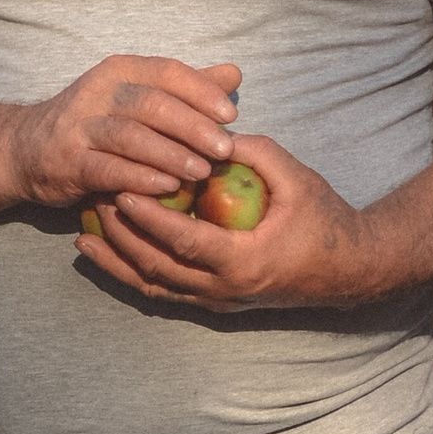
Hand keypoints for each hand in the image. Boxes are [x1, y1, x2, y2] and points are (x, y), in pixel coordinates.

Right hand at [5, 54, 242, 210]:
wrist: (24, 149)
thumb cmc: (94, 124)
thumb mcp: (136, 98)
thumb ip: (184, 88)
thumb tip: (233, 74)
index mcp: (120, 71)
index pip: (167, 73)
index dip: (201, 92)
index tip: (231, 115)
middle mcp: (99, 93)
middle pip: (153, 104)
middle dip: (193, 127)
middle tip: (225, 149)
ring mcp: (80, 127)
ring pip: (131, 136)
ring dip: (170, 154)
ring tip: (202, 171)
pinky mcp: (68, 162)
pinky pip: (107, 169)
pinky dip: (139, 177)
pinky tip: (167, 187)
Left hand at [77, 132, 385, 312]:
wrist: (349, 268)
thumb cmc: (325, 220)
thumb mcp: (295, 179)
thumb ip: (253, 153)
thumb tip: (209, 131)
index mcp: (244, 261)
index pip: (182, 241)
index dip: (148, 218)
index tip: (120, 191)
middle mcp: (225, 289)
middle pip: (156, 269)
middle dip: (120, 237)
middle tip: (93, 203)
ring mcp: (218, 301)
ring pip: (153, 288)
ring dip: (117, 263)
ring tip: (83, 237)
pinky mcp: (215, 303)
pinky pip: (165, 293)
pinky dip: (134, 275)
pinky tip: (111, 256)